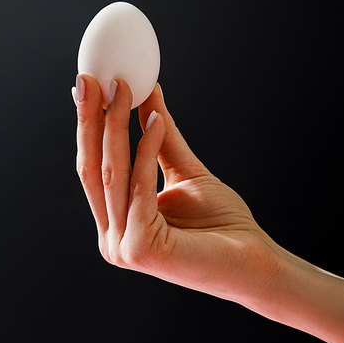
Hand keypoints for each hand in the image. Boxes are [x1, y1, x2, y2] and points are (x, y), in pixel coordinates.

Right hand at [73, 74, 280, 309]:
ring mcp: (122, 246)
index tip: (89, 86)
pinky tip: (158, 119)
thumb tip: (149, 92)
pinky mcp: (139, 249)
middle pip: (94, 168)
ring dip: (117, 125)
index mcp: (117, 222)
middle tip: (90, 80)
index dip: (89, 126)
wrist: (254, 262)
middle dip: (91, 120)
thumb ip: (160, 138)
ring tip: (126, 87)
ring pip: (112, 174)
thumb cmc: (222, 224)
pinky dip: (146, 149)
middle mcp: (112, 237)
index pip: (94, 167)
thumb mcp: (184, 171)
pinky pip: (139, 188)